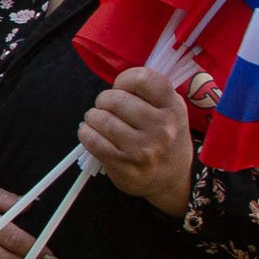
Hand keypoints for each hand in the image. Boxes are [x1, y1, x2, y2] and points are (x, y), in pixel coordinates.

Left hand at [80, 67, 194, 217]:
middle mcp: (161, 128)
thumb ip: (150, 92)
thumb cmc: (166, 137)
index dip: (125, 79)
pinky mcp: (123, 164)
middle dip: (104, 100)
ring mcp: (142, 148)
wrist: (172, 178)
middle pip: (116, 99)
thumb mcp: (170, 110)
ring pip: (102, 119)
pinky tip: (90, 132)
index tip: (121, 87)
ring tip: (97, 120)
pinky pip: (93, 140)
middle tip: (106, 107)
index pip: (144, 79)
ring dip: (93, 116)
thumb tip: (117, 82)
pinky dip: (85, 132)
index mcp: (173, 108)